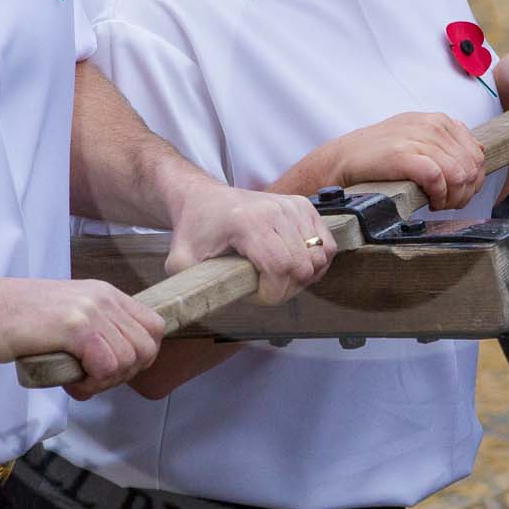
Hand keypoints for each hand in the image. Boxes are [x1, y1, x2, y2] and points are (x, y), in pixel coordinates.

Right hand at [0, 276, 163, 400]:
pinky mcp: (75, 326)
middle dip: (124, 374)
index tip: (111, 370)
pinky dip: (92, 382)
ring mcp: (91, 310)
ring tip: (77, 379)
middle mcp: (104, 298)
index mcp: (105, 294)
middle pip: (147, 348)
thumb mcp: (67, 315)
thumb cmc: (14, 319)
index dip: (139, 358)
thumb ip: (95, 331)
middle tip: (92, 379)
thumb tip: (117, 364)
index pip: (153, 328)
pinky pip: (107, 365)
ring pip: (129, 360)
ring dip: (105, 381)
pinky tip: (71, 379)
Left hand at [166, 183, 334, 304]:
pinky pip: (327, 245)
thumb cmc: (196, 230)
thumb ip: (190, 286)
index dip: (272, 293)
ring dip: (302, 277)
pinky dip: (316, 263)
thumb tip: (198, 309)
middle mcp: (274, 210)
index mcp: (246, 222)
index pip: (279, 267)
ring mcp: (293, 206)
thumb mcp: (181, 260)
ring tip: (278, 277)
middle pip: (301, 266)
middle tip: (265, 288)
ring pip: (319, 257)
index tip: (255, 295)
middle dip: (286, 289)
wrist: (205, 199)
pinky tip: (294, 265)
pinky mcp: (304, 207)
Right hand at [323, 112, 486, 210]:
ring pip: (460, 174)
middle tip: (448, 204)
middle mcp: (432, 125)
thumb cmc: (380, 154)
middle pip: (472, 167)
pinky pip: (438, 178)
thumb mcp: (417, 137)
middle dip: (465, 192)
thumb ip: (446, 142)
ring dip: (453, 197)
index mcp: (439, 120)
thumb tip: (477, 154)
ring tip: (438, 204)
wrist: (342, 158)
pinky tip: (430, 202)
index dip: (474, 180)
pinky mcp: (403, 155)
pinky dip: (439, 196)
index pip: (477, 154)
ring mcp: (417, 138)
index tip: (457, 194)